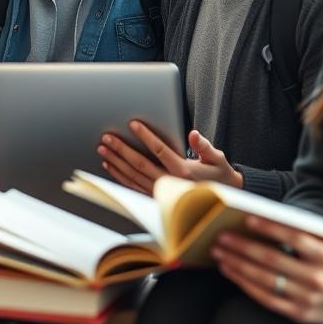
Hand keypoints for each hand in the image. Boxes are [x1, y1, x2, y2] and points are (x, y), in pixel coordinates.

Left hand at [98, 124, 243, 193]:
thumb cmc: (218, 174)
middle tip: (107, 137)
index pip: (160, 150)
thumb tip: (193, 134)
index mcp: (183, 171)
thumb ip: (205, 146)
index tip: (132, 124)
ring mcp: (160, 192)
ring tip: (103, 149)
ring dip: (116, 162)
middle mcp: (169, 183)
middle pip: (140, 164)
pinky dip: (119, 176)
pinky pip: (133, 186)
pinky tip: (110, 165)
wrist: (219, 199)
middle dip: (122, 149)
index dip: (145, 136)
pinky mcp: (155, 198)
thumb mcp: (217, 158)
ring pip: (133, 176)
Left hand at [210, 215, 322, 323]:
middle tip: (221, 236)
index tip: (247, 219)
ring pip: (265, 280)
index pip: (295, 238)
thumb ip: (308, 238)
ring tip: (220, 253)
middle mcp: (318, 278)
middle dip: (243, 247)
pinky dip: (246, 285)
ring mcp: (308, 299)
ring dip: (238, 266)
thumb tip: (268, 222)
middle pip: (272, 260)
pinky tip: (232, 273)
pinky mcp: (300, 315)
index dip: (270, 228)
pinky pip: (267, 299)